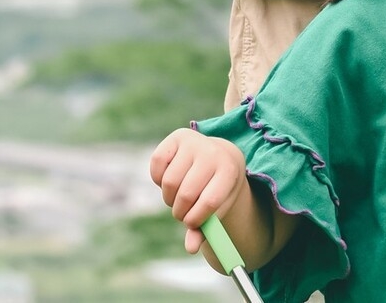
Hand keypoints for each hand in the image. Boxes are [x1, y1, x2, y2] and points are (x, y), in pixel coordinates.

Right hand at [149, 128, 248, 254]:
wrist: (220, 156)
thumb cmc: (217, 188)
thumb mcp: (217, 208)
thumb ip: (204, 228)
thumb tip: (191, 248)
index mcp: (229, 171)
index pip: (210, 200)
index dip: (196, 218)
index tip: (191, 224)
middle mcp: (212, 153)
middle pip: (186, 193)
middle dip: (180, 211)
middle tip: (182, 212)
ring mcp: (194, 142)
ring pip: (169, 182)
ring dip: (169, 197)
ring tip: (177, 197)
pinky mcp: (176, 137)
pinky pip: (157, 163)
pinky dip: (157, 179)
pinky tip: (168, 180)